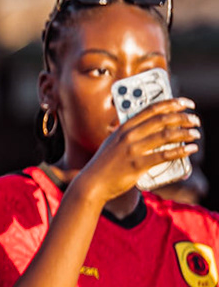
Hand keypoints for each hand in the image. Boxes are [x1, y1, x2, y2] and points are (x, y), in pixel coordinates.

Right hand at [75, 96, 199, 203]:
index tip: (185, 103)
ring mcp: (133, 150)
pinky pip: (164, 155)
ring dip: (185, 133)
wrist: (92, 183)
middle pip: (161, 119)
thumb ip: (129, 133)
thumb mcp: (113, 143)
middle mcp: (128, 135)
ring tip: (195, 134)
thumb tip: (153, 129)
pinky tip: (190, 149)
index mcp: (124, 127)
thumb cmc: (105, 164)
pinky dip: (181, 151)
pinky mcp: (137, 165)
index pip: (151, 108)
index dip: (171, 103)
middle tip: (194, 120)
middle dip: (183, 117)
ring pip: (165, 135)